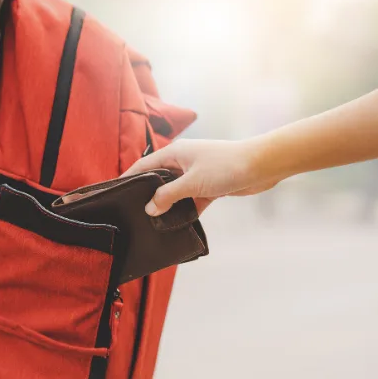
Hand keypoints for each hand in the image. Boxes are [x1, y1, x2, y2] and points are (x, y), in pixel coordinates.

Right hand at [124, 138, 278, 215]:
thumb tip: (149, 207)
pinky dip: (185, 211)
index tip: (115, 193)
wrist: (262, 166)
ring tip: (153, 223)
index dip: (128, 178)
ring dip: (168, 206)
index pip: (143, 166)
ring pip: (175, 192)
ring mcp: (196, 174)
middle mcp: (183, 162)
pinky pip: (191, 200)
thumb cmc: (227, 166)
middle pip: (158, 180)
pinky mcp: (209, 186)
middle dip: (147, 196)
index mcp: (175, 153)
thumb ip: (169, 195)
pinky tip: (177, 225)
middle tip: (132, 214)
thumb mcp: (193, 182)